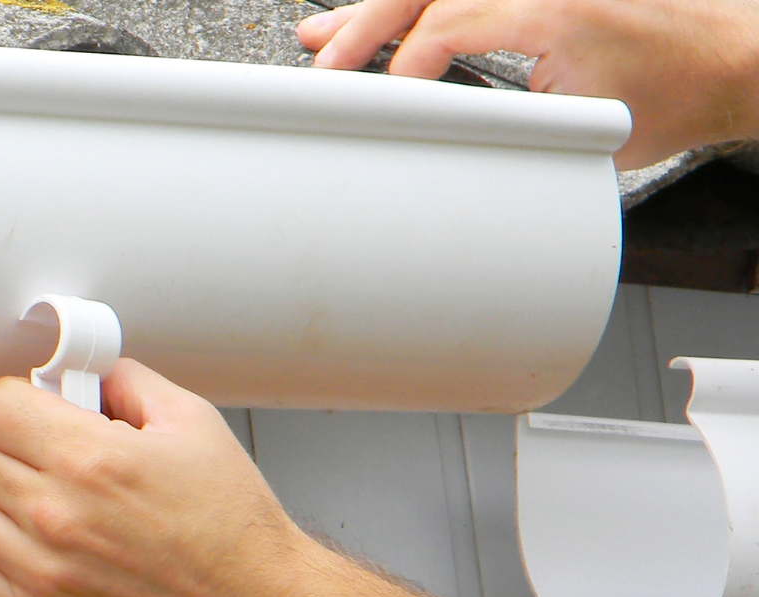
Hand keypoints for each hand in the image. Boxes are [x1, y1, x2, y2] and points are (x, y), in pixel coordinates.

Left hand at [0, 364, 337, 596]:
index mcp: (92, 458)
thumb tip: (89, 375)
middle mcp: (57, 513)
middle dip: (4, 445)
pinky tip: (8, 549)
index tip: (34, 414)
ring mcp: (40, 569)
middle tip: (38, 456)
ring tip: (22, 501)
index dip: (16, 403)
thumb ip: (130, 385)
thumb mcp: (194, 425)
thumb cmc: (235, 533)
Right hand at [297, 0, 758, 168]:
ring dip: (379, 8)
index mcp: (550, 5)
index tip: (377, 100)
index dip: (402, 67)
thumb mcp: (582, 126)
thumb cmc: (678, 94)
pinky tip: (380, 19)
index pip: (446, 25)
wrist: (731, 64)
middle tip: (323, 57)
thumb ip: (506, 125)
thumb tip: (442, 139)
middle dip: (365, 24)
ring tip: (325, 32)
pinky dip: (418, 8)